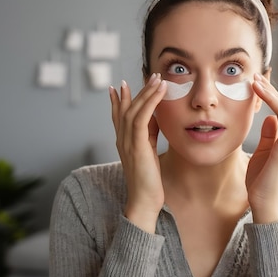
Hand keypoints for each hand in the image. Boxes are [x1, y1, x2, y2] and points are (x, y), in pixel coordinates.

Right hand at [109, 73, 166, 232]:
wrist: (144, 201)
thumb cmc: (149, 181)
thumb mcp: (149, 153)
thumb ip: (150, 136)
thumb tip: (156, 119)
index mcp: (124, 142)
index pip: (118, 116)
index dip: (118, 100)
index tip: (120, 85)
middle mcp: (122, 139)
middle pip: (125, 108)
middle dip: (136, 90)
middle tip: (148, 75)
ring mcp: (127, 142)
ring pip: (134, 109)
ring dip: (146, 92)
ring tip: (157, 78)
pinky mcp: (137, 145)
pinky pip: (141, 118)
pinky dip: (150, 102)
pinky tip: (159, 92)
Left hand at [246, 74, 277, 223]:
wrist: (263, 203)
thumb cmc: (263, 180)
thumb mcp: (264, 152)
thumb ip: (269, 135)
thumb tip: (271, 118)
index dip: (270, 96)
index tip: (258, 81)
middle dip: (270, 91)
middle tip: (256, 76)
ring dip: (274, 95)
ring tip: (261, 80)